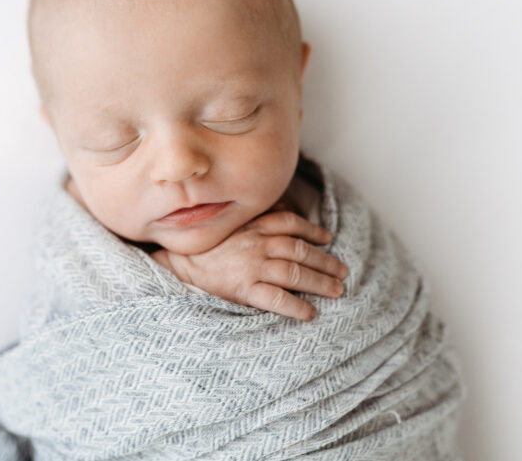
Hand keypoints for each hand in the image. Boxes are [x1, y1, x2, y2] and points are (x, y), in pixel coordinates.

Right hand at [150, 210, 348, 320]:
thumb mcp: (229, 223)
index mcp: (254, 226)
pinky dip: (297, 307)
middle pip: (301, 251)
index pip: (291, 223)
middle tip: (342, 272)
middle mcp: (258, 244)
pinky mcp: (244, 289)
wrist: (179, 264)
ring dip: (320, 283)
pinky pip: (278, 299)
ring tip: (336, 291)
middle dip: (326, 262)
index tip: (327, 239)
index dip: (313, 231)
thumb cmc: (205, 245)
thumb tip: (280, 207)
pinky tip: (310, 314)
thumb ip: (254, 217)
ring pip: (295, 274)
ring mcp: (252, 267)